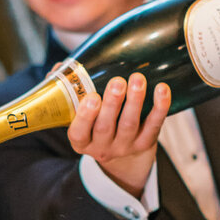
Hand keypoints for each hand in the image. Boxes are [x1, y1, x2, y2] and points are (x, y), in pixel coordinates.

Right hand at [66, 72, 170, 197]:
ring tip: (137, 79)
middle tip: (117, 82)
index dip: (85, 116)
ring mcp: (124, 146)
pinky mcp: (145, 143)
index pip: (79, 133)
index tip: (92, 97)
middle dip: (112, 104)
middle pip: (105, 127)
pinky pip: (153, 126)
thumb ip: (66, 91)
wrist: (120, 151)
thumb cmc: (94, 122)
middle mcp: (102, 147)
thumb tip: (58, 68)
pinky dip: (159, 108)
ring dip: (134, 101)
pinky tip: (161, 89)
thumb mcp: (76, 115)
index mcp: (81, 141)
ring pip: (129, 124)